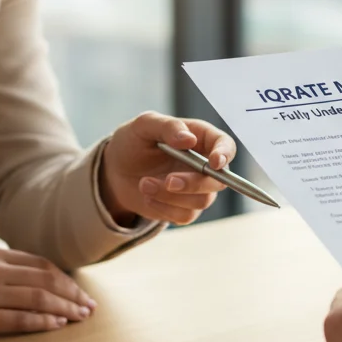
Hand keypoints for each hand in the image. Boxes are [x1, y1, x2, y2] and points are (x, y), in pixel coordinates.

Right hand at [0, 246, 95, 338]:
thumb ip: (2, 264)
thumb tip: (34, 276)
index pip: (42, 265)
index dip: (66, 280)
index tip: (80, 292)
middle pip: (47, 281)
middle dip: (73, 295)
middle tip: (90, 308)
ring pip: (38, 299)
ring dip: (65, 309)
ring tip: (80, 317)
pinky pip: (18, 320)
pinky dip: (42, 322)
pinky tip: (57, 325)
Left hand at [100, 112, 237, 225]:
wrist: (115, 171)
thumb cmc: (133, 142)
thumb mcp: (144, 125)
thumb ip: (168, 127)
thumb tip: (189, 140)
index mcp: (201, 138)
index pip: (226, 145)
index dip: (225, 154)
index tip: (214, 162)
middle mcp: (205, 164)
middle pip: (218, 180)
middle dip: (193, 183)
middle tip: (168, 181)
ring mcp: (197, 188)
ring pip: (201, 200)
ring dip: (171, 196)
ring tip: (144, 184)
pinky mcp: (185, 208)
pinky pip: (185, 216)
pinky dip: (164, 208)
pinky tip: (148, 196)